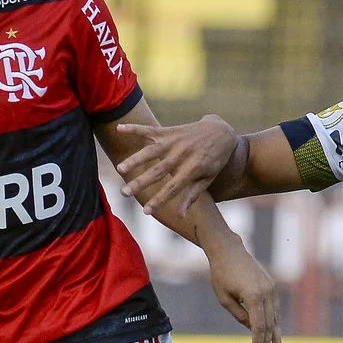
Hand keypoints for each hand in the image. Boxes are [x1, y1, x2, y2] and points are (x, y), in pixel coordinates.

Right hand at [114, 115, 238, 217]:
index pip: (172, 188)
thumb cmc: (216, 159)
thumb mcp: (208, 178)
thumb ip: (193, 194)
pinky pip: (150, 129)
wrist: (222, 131)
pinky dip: (135, 128)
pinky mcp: (170, 131)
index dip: (159, 200)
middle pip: (158, 171)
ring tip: (120, 168)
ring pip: (151, 151)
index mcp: (192, 169)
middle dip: (140, 182)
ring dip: (135, 159)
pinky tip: (120, 128)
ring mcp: (175, 141)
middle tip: (124, 192)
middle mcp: (182, 155)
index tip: (146, 211)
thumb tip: (181, 214)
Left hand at [205, 236, 283, 342]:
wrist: (229, 251)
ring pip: (276, 317)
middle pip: (269, 324)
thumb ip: (239, 316)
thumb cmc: (221, 275)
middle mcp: (267, 292)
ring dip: (275, 336)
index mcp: (254, 295)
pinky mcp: (272, 286)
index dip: (258, 341)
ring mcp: (272, 288)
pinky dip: (274, 322)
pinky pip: (275, 309)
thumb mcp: (225, 299)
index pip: (259, 325)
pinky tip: (274, 335)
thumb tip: (252, 329)